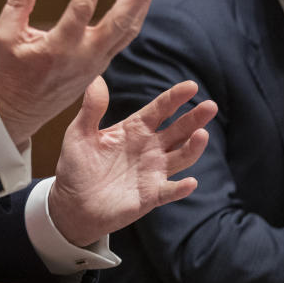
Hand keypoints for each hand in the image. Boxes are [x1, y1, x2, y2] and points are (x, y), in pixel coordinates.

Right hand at [0, 0, 156, 145]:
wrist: (21, 110)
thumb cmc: (10, 70)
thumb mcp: (4, 37)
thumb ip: (16, 4)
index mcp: (59, 48)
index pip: (81, 10)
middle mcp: (83, 57)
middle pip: (119, 23)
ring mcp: (95, 63)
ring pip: (126, 32)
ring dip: (140, 4)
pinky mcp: (99, 67)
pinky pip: (121, 39)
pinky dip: (131, 17)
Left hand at [48, 78, 216, 245]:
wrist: (73, 204)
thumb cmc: (77, 166)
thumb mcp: (79, 133)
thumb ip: (91, 109)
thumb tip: (96, 79)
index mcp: (135, 129)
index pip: (160, 109)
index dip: (175, 97)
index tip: (192, 86)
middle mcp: (150, 148)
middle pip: (178, 130)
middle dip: (194, 118)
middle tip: (210, 106)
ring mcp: (153, 172)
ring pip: (181, 157)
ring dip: (193, 147)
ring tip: (202, 135)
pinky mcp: (151, 196)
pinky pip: (170, 191)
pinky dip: (180, 188)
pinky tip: (190, 182)